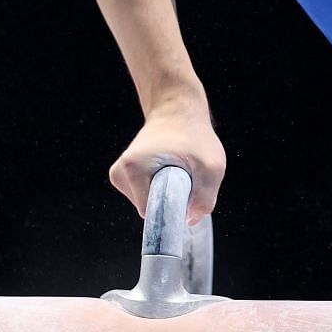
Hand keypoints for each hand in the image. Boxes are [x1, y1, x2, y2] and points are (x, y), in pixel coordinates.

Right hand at [109, 101, 226, 227]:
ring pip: (146, 203)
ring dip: (166, 193)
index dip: (174, 210)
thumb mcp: (212, 166)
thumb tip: (188, 221)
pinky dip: (159, 188)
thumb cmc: (194, 135)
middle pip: (148, 209)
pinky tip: (166, 170)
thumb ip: (205, 198)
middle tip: (185, 175)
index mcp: (133, 168)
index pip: (151, 212)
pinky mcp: (123, 174)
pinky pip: (144, 195)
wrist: (177, 110)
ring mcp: (119, 173)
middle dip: (170, 199)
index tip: (187, 196)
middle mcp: (119, 172)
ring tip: (176, 168)